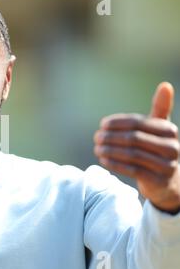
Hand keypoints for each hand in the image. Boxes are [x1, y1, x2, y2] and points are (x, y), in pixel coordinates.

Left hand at [94, 82, 179, 213]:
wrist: (171, 183)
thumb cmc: (159, 149)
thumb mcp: (161, 130)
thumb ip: (160, 109)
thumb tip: (166, 85)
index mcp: (169, 131)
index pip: (138, 123)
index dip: (118, 123)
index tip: (102, 125)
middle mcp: (171, 147)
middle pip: (133, 139)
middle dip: (111, 137)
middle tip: (96, 137)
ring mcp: (166, 165)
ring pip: (131, 154)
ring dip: (110, 151)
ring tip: (97, 148)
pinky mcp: (157, 180)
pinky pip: (132, 169)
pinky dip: (115, 163)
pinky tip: (103, 159)